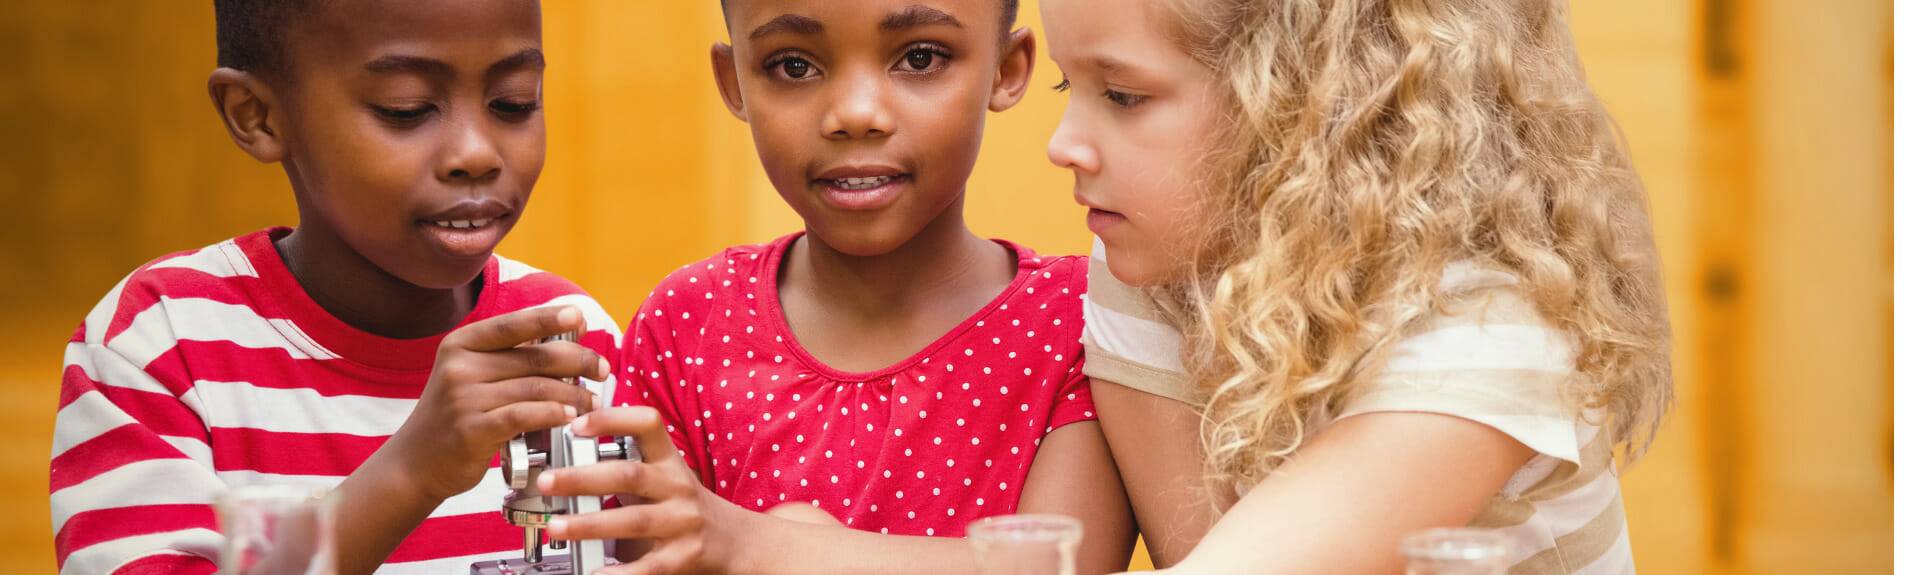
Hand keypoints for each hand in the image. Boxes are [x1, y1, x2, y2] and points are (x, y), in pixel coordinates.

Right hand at [379, 305, 608, 501]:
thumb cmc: (457, 416)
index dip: (549, 317)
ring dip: (573, 394)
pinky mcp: (471, 430)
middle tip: (601, 370)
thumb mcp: (470, 375)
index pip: (513, 324)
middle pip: (534, 357)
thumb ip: (508, 357)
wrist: (415, 464)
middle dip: (577, 360)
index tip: (580, 317)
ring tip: (591, 402)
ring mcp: (463, 398)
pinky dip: (553, 415)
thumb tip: (567, 335)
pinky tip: (569, 418)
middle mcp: (459, 366)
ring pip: (536, 388)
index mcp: (461, 344)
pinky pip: (524, 416)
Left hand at [541, 406, 743, 574]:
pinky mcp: (684, 557)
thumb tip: (566, 461)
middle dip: (583, 478)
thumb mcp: (663, 477)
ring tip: (558, 527)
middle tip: (547, 481)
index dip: (612, 419)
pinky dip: (619, 572)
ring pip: (634, 521)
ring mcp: (683, 522)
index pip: (647, 425)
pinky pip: (648, 566)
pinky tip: (594, 572)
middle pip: (630, 475)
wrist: (734, 542)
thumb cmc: (683, 506)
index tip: (576, 423)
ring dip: (590, 524)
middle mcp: (678, 487)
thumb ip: (625, 468)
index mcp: (669, 461)